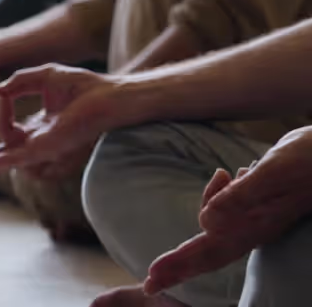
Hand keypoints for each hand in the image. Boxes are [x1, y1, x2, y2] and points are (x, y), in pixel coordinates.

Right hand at [0, 65, 117, 178]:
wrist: (110, 95)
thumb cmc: (85, 85)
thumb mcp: (43, 76)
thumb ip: (17, 82)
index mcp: (40, 129)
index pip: (8, 127)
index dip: (1, 108)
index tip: (3, 93)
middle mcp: (39, 142)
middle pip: (3, 155)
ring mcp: (42, 148)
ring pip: (4, 160)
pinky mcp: (44, 149)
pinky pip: (12, 158)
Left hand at [145, 127, 311, 295]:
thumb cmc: (306, 160)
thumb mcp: (273, 173)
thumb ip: (241, 197)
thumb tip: (207, 222)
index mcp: (252, 225)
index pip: (207, 250)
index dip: (180, 264)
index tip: (152, 278)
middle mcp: (254, 228)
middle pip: (209, 253)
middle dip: (179, 268)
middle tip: (149, 284)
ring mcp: (258, 220)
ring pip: (217, 237)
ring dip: (191, 249)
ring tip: (168, 261)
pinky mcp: (262, 206)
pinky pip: (231, 213)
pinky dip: (215, 201)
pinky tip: (220, 177)